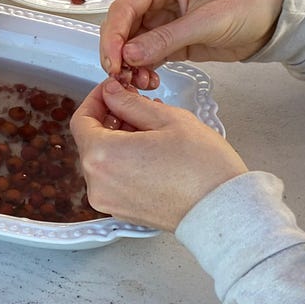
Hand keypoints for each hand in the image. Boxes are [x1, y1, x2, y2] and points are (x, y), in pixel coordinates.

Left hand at [71, 77, 246, 230]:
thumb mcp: (167, 119)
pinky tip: (150, 153)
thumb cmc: (202, 167)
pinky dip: (124, 162)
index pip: (81, 120)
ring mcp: (108, 201)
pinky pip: (113, 179)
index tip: (111, 91)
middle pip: (91, 141)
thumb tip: (111, 93)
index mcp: (103, 156)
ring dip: (118, 140)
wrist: (222, 210)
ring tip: (150, 130)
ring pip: (103, 160)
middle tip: (137, 106)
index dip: (95, 100)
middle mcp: (97, 183)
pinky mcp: (121, 212)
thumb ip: (131, 103)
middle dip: (110, 119)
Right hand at [100, 0, 283, 77]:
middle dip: (118, 54)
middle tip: (121, 79)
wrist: (278, 14)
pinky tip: (149, 81)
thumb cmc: (250, 0)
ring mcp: (162, 17)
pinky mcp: (171, 38)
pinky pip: (147, 55)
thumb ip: (167, 39)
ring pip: (131, 44)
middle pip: (122, 26)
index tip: (112, 63)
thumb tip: (129, 56)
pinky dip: (143, 69)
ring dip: (130, 65)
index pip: (125, 7)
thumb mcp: (209, 21)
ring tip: (141, 83)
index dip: (113, 37)